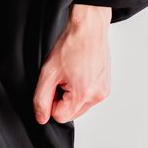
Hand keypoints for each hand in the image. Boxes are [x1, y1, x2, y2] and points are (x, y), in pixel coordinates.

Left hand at [33, 3, 112, 124]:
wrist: (89, 29)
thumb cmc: (71, 45)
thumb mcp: (48, 73)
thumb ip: (41, 99)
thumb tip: (42, 118)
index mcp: (83, 94)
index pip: (60, 116)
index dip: (51, 102)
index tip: (54, 84)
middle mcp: (97, 96)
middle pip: (71, 114)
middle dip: (63, 99)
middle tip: (63, 78)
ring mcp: (104, 92)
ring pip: (79, 107)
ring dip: (72, 95)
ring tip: (72, 74)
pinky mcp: (106, 87)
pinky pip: (88, 99)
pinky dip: (81, 90)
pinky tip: (80, 74)